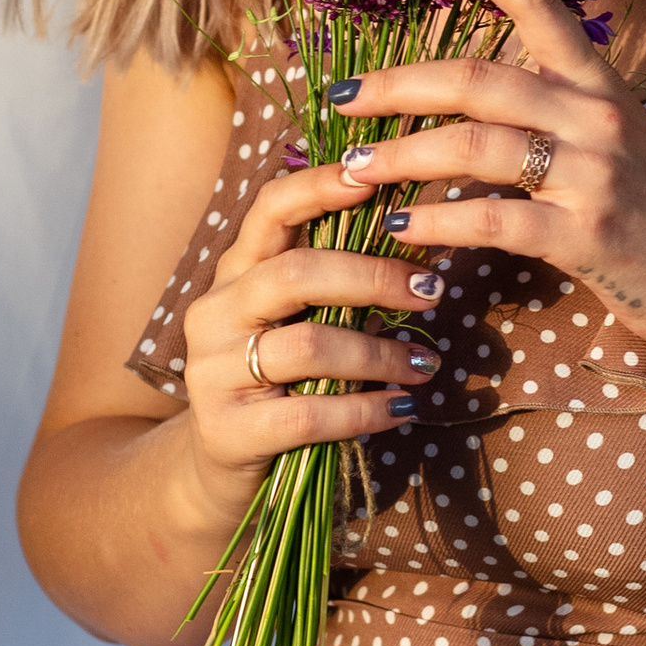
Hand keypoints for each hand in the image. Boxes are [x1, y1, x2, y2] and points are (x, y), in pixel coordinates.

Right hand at [175, 140, 451, 520]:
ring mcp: (213, 370)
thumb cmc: (279, 381)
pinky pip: (308, 413)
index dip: (318, 187)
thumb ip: (333, 281)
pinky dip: (365, 409)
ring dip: (380, 353)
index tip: (375, 178)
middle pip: (296, 273)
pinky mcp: (227, 429)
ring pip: (308, 345)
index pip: (269, 210)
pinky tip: (400, 409)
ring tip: (425, 364)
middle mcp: (216, 311)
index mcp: (235, 273)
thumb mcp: (296, 321)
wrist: (218, 468)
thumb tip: (416, 229)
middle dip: (373, 277)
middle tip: (432, 289)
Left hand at [324, 0, 645, 363]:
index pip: (538, 3)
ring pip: (474, 146)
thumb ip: (557, 113)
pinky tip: (399, 231)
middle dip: (396, 84)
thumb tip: (478, 99)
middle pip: (477, 79)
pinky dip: (436, 223)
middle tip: (338, 96)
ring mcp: (594, 173)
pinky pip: (492, 218)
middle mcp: (596, 115)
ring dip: (402, 155)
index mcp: (598, 84)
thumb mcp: (618, 142)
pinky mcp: (588, 234)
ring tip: (353, 169)